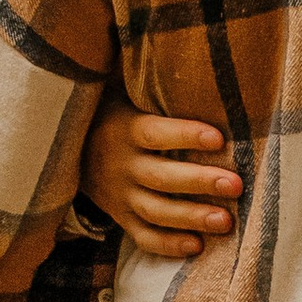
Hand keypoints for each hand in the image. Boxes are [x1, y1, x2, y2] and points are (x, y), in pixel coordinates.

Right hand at [82, 94, 240, 259]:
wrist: (66, 148)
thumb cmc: (113, 112)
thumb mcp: (123, 92)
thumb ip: (153, 85)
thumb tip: (195, 54)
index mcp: (124, 130)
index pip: (155, 134)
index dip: (185, 135)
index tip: (219, 138)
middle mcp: (120, 165)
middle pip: (161, 177)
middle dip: (199, 182)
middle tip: (235, 185)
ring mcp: (119, 195)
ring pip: (155, 211)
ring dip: (191, 218)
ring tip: (226, 221)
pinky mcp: (120, 217)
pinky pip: (142, 237)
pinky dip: (168, 245)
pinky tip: (197, 247)